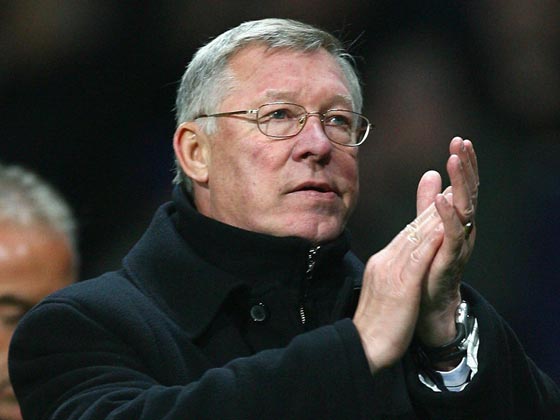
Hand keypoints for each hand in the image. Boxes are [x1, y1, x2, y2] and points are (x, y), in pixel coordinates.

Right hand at [353, 201, 444, 373]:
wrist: (363, 346)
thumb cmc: (375, 325)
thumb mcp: (385, 292)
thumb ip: (393, 274)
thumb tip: (402, 264)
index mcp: (381, 263)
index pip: (406, 235)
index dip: (424, 216)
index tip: (438, 200)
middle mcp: (384, 262)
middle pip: (411, 231)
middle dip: (431, 209)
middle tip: (448, 186)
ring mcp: (390, 272)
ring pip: (414, 239)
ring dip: (433, 218)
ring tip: (450, 198)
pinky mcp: (400, 286)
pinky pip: (417, 260)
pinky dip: (429, 242)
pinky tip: (441, 228)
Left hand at [415, 137, 478, 346]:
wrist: (427, 306)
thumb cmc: (429, 265)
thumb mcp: (427, 227)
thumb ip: (427, 203)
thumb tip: (430, 173)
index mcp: (458, 220)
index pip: (463, 187)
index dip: (464, 165)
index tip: (459, 140)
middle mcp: (464, 230)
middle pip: (468, 193)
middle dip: (466, 167)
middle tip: (461, 143)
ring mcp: (459, 245)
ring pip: (465, 209)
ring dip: (460, 184)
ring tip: (453, 160)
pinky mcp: (449, 260)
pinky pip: (451, 236)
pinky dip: (447, 216)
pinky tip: (440, 198)